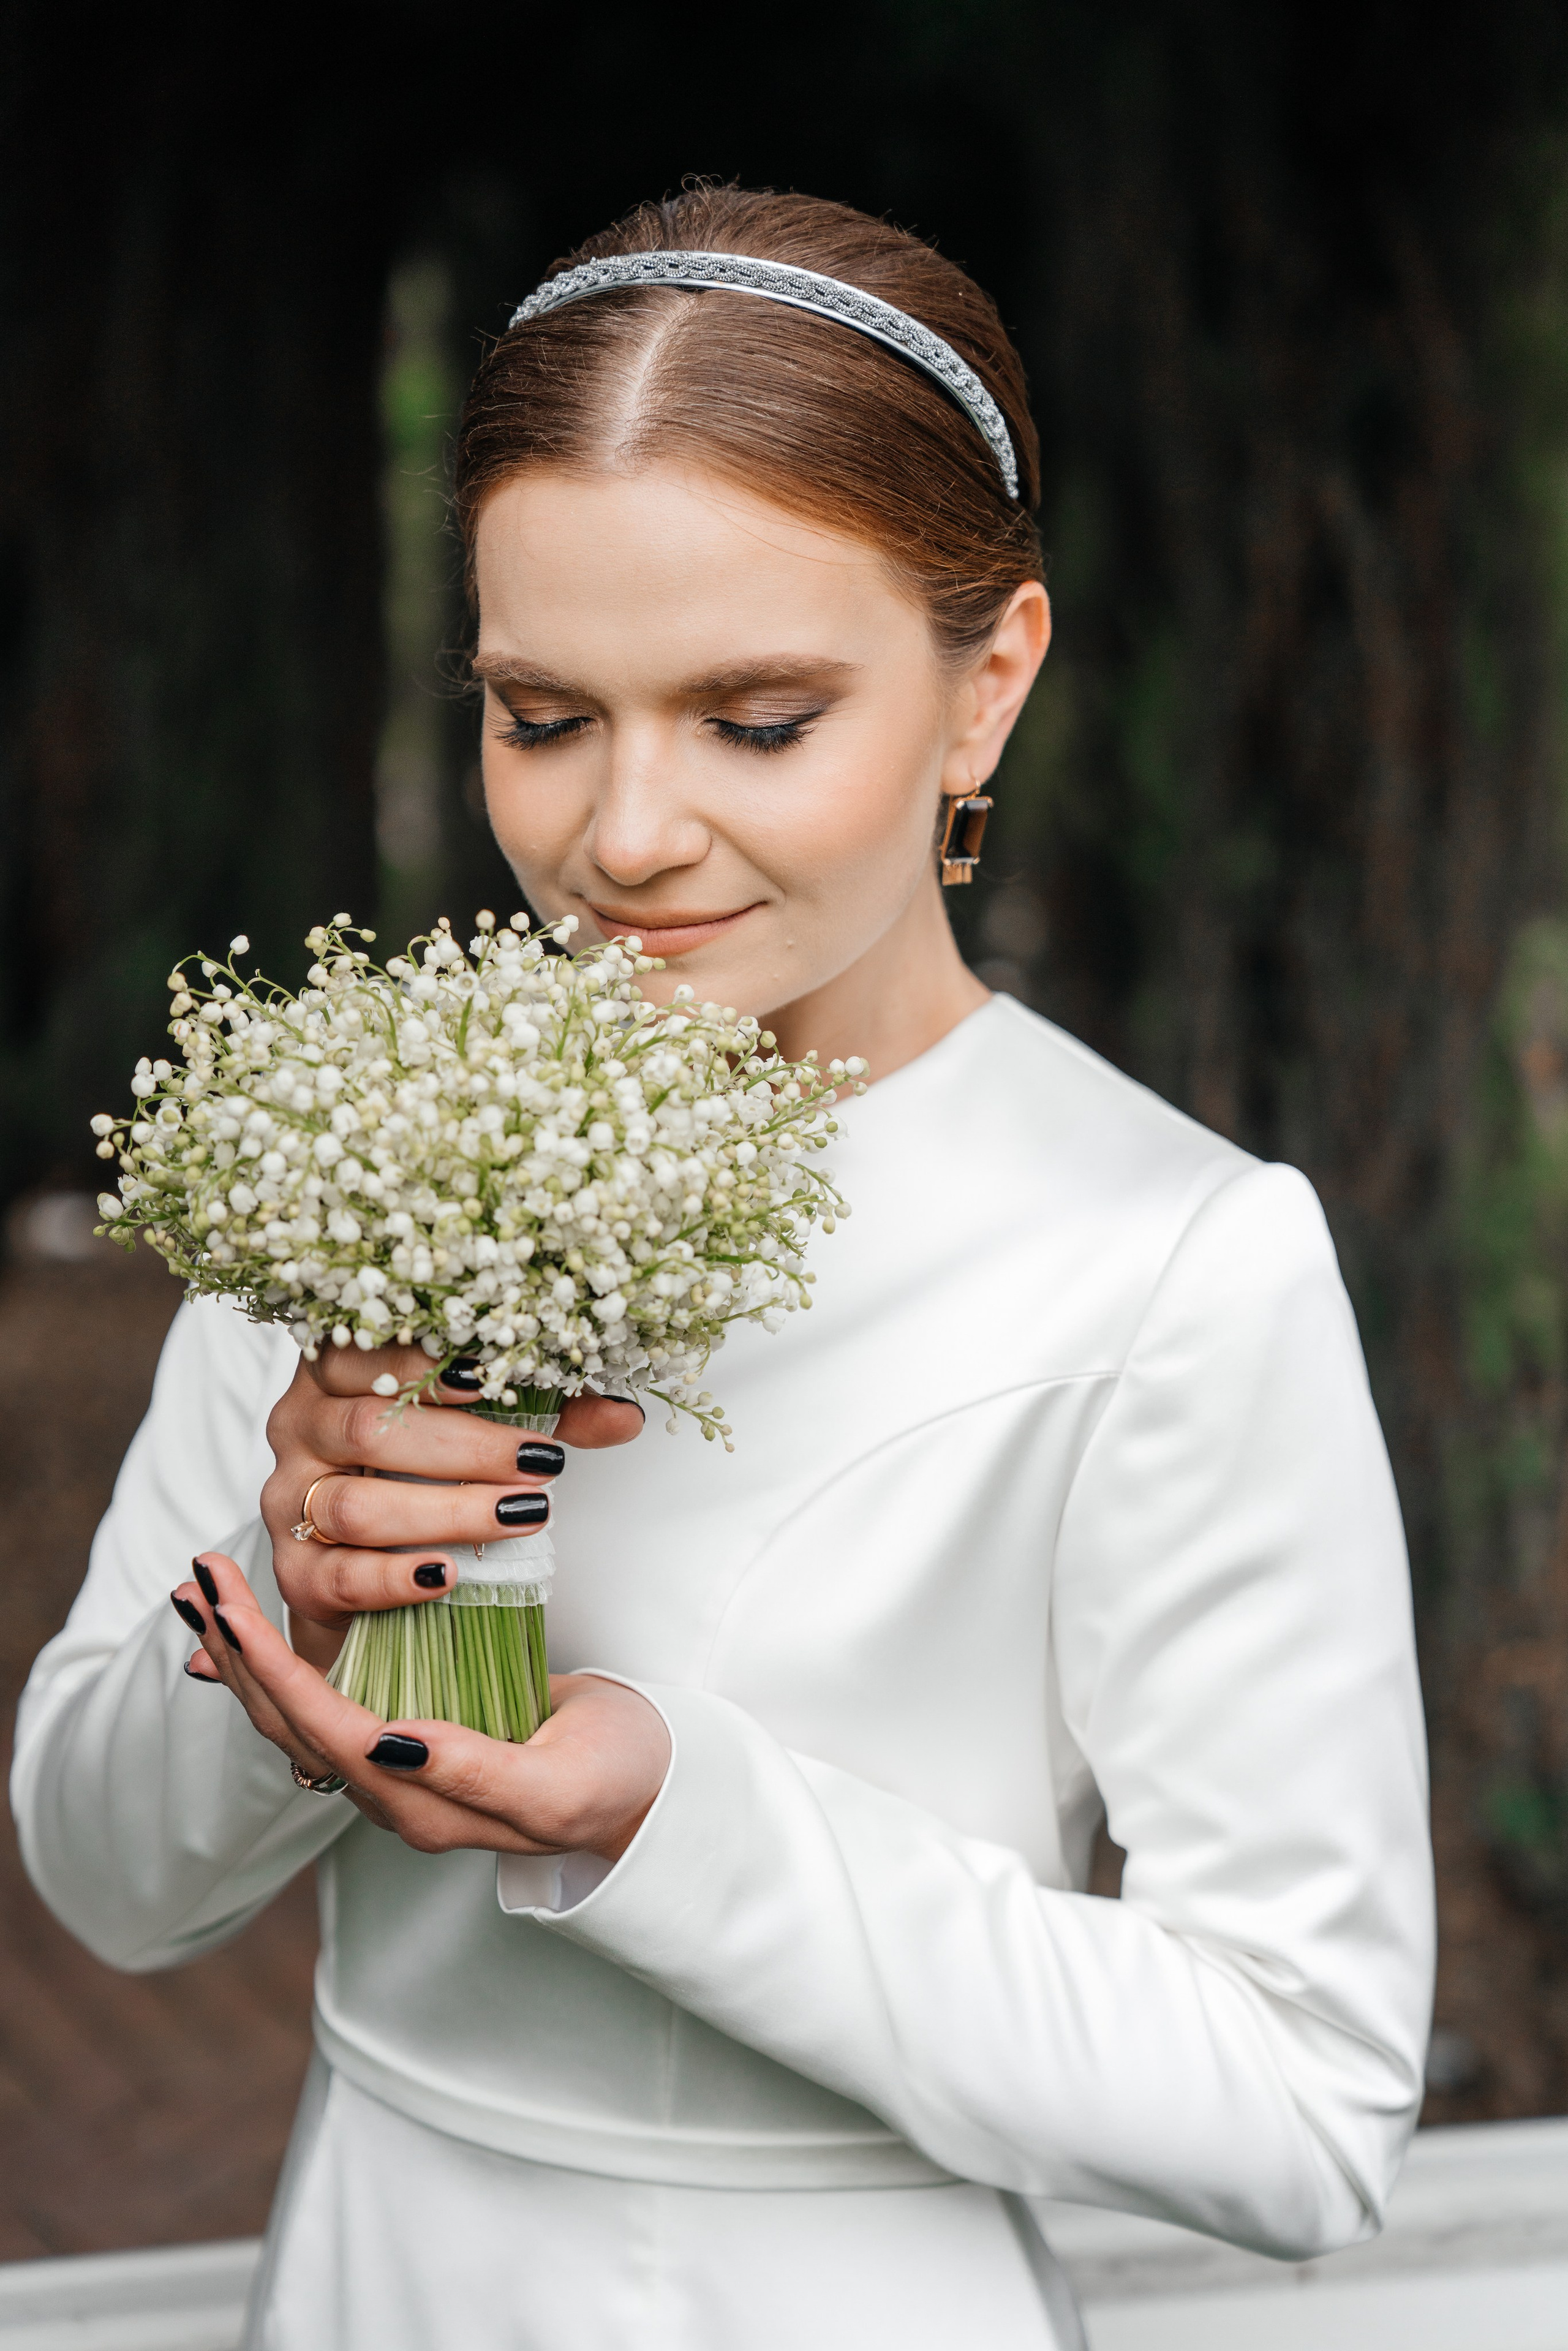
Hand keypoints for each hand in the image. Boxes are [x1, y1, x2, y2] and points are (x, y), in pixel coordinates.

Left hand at [175, 1551, 670, 1862]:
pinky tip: (255, 1638)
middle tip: (199, 1578)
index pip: (324, 1728)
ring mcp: (399, 1771)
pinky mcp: (412, 1740)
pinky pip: (327, 1706)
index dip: (273, 1669)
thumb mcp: (557, 1781)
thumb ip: (475, 1772)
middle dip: (238, 1651)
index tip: (230, 1608)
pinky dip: (282, 1666)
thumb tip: (392, 1742)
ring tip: (207, 1596)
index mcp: (423, 1804)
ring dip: (247, 1655)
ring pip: (298, 1716)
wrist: (649, 1794)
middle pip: (289, 1724)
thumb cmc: (616, 1778)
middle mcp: (395, 1793)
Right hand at [261, 1343, 642, 1669]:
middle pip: (369, 1429)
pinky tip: (449, 1574)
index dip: (422, 1362)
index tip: (493, 1374)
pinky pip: (341, 1575)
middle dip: (466, 1447)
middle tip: (541, 1462)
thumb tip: (625, 1415)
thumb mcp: (483, 1431)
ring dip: (448, 1511)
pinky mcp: (293, 1574)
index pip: (361, 1349)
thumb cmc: (422, 1477)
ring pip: (356, 1505)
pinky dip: (397, 1576)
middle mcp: (298, 1427)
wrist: (363, 1573)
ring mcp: (286, 1502)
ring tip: (521, 1514)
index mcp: (334, 1373)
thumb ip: (548, 1414)